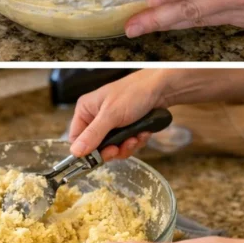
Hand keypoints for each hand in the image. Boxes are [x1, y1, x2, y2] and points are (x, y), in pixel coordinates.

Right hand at [69, 67, 243, 158]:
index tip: (100, 158)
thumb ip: (93, 136)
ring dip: (128, 146)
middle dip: (114, 148)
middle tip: (125, 146)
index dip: (89, 151)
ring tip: (138, 136)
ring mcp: (117, 118)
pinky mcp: (133, 122)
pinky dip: (138, 141)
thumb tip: (75, 153)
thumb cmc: (139, 91)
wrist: (168, 85)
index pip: (76, 138)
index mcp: (86, 107)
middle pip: (97, 145)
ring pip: (115, 146)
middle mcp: (99, 112)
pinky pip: (130, 141)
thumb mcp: (112, 114)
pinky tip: (145, 134)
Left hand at [125, 0, 243, 37]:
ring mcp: (243, 13)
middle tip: (132, 26)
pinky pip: (208, 22)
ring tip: (139, 28)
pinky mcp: (243, 23)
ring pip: (199, 20)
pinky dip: (183, 23)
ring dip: (166, 24)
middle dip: (160, 18)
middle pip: (196, 8)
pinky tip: (164, 23)